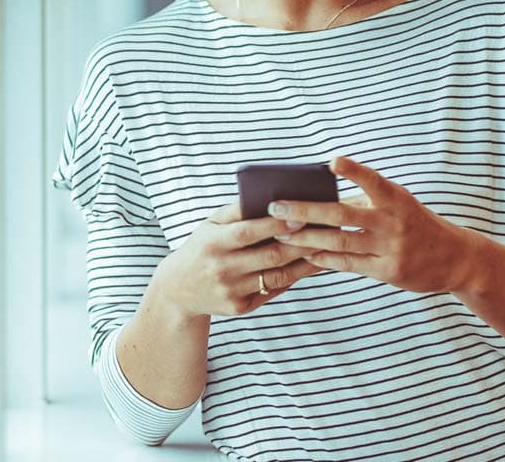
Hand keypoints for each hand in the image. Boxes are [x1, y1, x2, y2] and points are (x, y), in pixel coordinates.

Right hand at [151, 201, 323, 319]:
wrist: (178, 290)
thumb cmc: (201, 248)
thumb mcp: (210, 225)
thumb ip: (236, 211)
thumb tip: (271, 197)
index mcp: (213, 243)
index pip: (248, 232)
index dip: (275, 225)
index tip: (300, 216)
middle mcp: (222, 269)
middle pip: (270, 256)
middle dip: (301, 244)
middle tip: (326, 231)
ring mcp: (232, 291)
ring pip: (278, 276)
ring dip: (305, 263)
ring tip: (326, 249)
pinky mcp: (241, 308)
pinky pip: (273, 291)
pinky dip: (293, 278)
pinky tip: (310, 266)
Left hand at [269, 157, 480, 293]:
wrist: (456, 259)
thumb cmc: (415, 223)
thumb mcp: (399, 203)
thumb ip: (365, 199)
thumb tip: (319, 196)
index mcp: (395, 198)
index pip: (373, 180)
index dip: (353, 171)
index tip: (332, 162)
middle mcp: (393, 221)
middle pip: (342, 214)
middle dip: (305, 210)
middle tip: (275, 207)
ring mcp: (390, 248)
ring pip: (340, 242)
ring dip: (306, 237)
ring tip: (280, 233)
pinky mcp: (388, 271)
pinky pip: (349, 264)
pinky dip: (324, 258)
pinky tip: (305, 253)